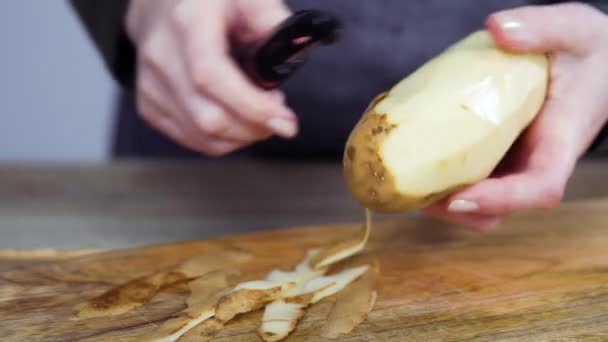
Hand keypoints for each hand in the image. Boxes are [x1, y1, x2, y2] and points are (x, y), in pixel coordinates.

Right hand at [125, 0, 295, 155]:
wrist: (162, 7)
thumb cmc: (211, 2)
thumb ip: (273, 20)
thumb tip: (297, 49)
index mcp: (188, 21)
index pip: (212, 76)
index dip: (250, 106)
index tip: (285, 120)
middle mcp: (161, 53)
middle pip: (208, 116)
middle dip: (255, 127)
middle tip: (280, 115)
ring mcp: (150, 83)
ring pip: (202, 134)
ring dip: (243, 135)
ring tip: (260, 114)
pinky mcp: (149, 104)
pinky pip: (192, 139)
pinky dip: (224, 140)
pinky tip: (239, 121)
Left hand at [425, 3, 607, 229]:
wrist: (596, 67)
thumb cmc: (587, 54)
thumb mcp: (573, 31)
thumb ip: (541, 28)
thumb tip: (496, 27)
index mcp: (560, 142)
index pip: (539, 187)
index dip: (501, 199)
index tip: (459, 198)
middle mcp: (535, 164)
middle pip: (498, 208)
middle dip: (453, 208)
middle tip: (408, 188)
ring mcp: (513, 165)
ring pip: (479, 204)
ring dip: (438, 199)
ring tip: (400, 176)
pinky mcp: (496, 158)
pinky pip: (468, 181)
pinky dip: (438, 178)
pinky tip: (409, 154)